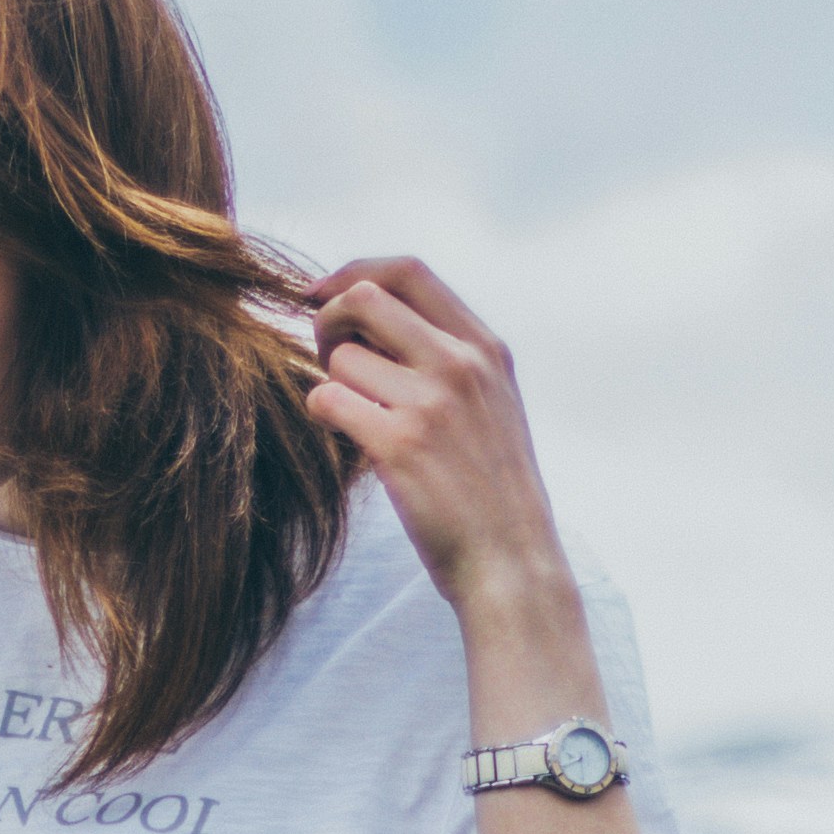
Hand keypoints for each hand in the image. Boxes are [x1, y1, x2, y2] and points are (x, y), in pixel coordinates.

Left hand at [302, 255, 572, 622]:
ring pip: (341, 359)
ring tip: (356, 418)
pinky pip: (327, 400)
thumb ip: (451, 358)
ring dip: (332, 385)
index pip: (409, 272)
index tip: (323, 293)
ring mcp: (431, 403)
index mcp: (485, 348)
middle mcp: (461, 365)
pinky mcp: (400, 446)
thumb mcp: (494, 405)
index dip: (353, 272)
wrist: (511, 562)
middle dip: (328, 320)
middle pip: (363, 298)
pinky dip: (322, 415)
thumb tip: (371, 318)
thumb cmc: (492, 490)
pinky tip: (348, 439)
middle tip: (327, 358)